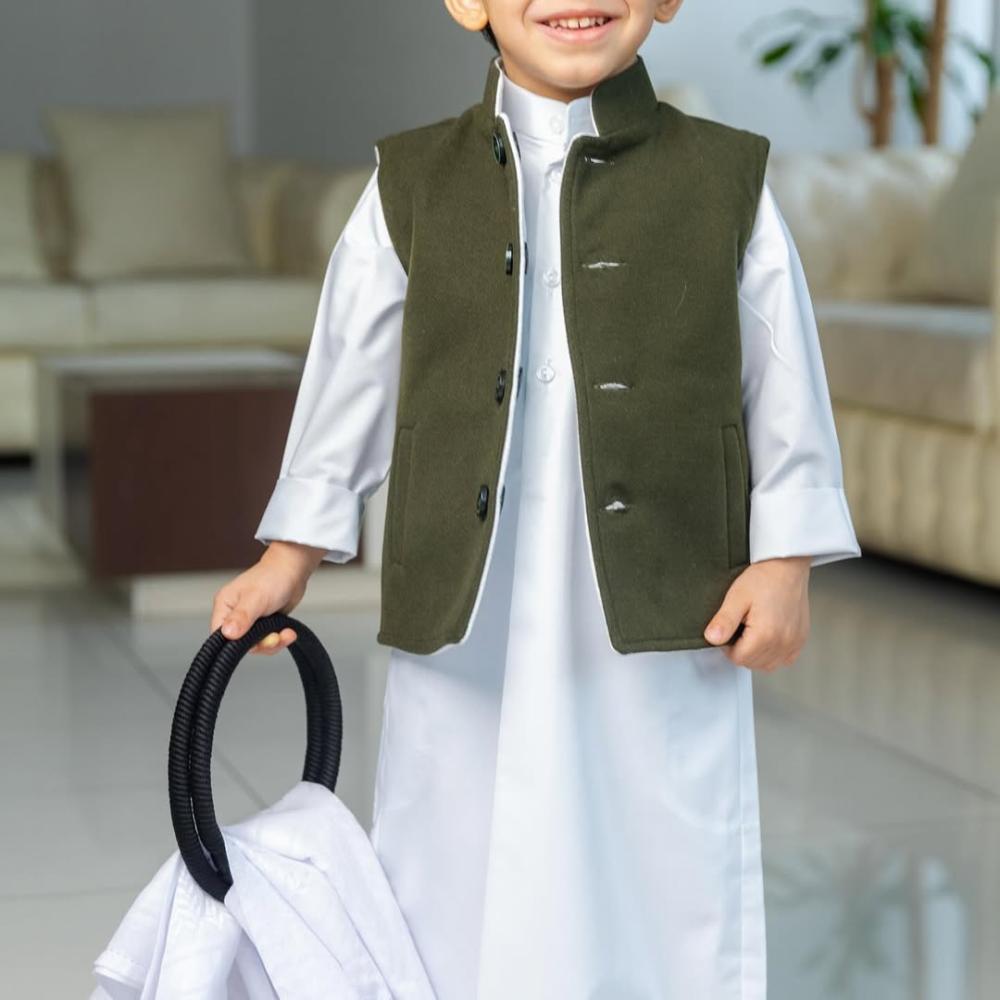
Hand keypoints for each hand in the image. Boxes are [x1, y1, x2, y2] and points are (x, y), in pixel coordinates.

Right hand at [210, 541, 326, 654]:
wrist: (293, 570)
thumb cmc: (272, 577)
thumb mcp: (256, 598)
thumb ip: (242, 616)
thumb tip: (228, 633)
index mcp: (225, 606)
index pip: (219, 636)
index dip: (234, 644)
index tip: (253, 643)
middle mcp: (234, 615)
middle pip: (239, 644)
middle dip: (261, 644)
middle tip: (275, 638)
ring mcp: (250, 621)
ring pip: (256, 645)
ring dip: (273, 643)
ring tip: (286, 634)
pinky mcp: (264, 624)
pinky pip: (268, 641)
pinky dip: (280, 640)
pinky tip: (289, 633)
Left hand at [702, 556, 810, 670]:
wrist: (787, 566)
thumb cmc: (764, 578)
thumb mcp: (736, 597)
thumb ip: (724, 621)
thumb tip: (712, 639)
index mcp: (766, 634)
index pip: (738, 658)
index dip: (727, 646)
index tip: (729, 628)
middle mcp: (783, 642)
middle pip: (752, 663)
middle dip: (742, 649)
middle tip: (741, 626)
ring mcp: (794, 642)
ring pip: (767, 665)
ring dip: (756, 653)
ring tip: (753, 630)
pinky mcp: (800, 639)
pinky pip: (784, 659)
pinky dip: (773, 653)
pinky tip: (767, 636)